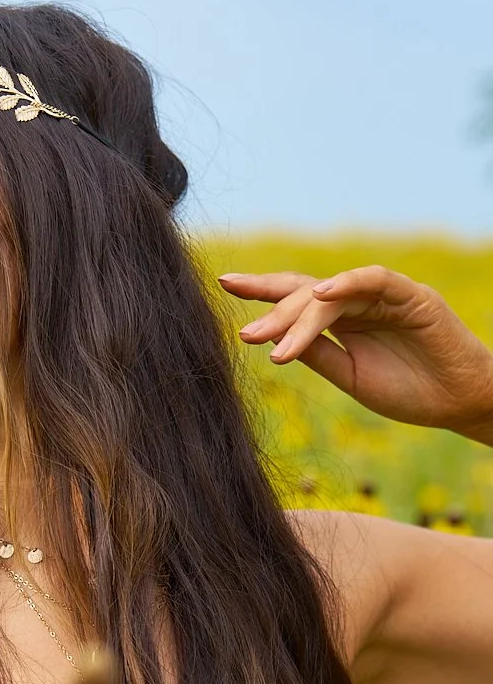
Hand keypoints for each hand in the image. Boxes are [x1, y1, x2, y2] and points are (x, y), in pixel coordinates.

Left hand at [218, 265, 492, 444]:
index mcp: (342, 321)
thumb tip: (274, 342)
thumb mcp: (349, 376)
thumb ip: (317, 354)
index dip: (262, 293)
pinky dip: (348, 283)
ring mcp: (384, 296)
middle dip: (272, 308)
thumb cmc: (408, 391)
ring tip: (270, 336)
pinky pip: (375, 280)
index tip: (225, 288)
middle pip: (306, 292)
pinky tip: (323, 294)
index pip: (296, 300)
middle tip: (245, 332)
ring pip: (332, 292)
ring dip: (299, 313)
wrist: (458, 403)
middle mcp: (358, 302)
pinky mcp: (411, 296)